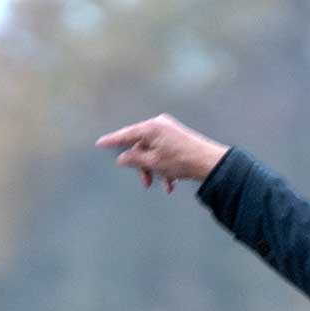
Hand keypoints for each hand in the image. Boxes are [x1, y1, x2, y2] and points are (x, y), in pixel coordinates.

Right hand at [95, 113, 228, 193]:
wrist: (209, 163)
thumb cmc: (182, 161)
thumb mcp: (154, 163)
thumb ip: (135, 160)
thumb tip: (122, 158)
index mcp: (151, 127)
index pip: (126, 134)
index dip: (112, 141)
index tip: (100, 144)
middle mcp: (159, 125)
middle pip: (141, 146)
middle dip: (143, 167)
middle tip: (146, 183)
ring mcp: (169, 131)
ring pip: (153, 152)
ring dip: (155, 171)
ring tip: (163, 185)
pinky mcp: (177, 138)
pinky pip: (164, 153)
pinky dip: (165, 168)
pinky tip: (171, 184)